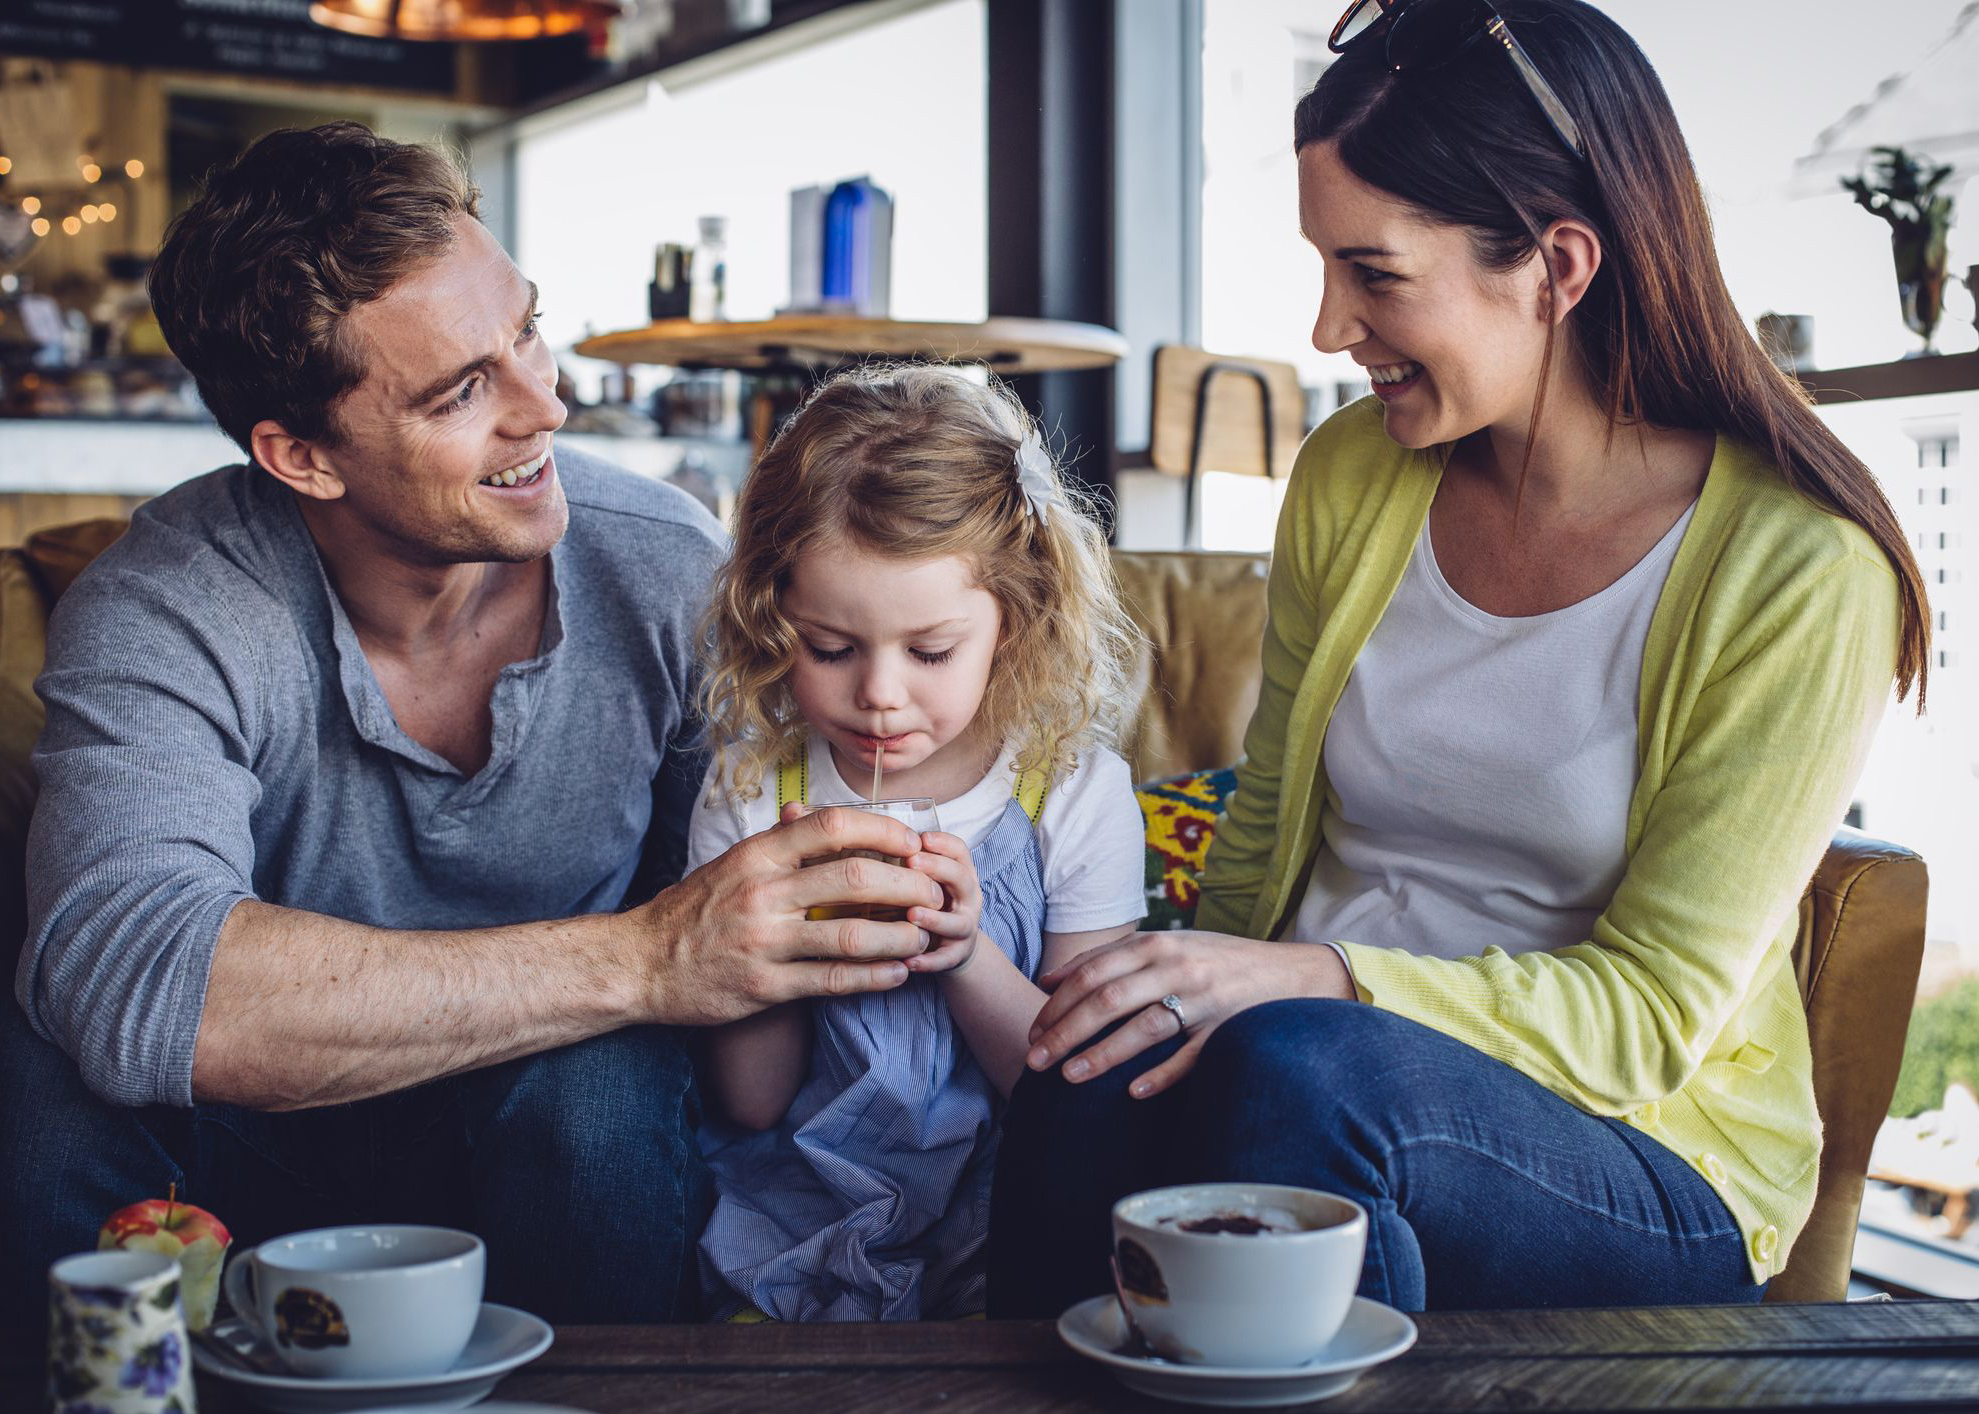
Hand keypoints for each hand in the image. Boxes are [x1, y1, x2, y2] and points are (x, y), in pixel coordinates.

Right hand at [628, 803, 945, 1025]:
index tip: (911, 842)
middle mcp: (762, 893)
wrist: (640, 963)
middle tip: (933, 892)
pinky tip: (897, 973)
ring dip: (899, 937)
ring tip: (923, 937)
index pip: (832, 827)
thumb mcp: (732, 863)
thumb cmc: (694, 909)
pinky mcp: (764, 987)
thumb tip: (827, 817)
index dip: (883, 831)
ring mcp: (764, 942)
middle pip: (855, 879)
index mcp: (757, 855)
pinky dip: (873, 977)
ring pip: (851, 936)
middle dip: (907, 885)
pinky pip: (831, 981)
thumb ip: (780, 842)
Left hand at [903, 830, 983, 975]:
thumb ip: (913, 864)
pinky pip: (945, 959)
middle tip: (912, 861)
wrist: (954, 947)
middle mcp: (968, 898)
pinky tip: (908, 961)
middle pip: (962, 878)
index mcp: (961, 875)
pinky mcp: (956, 955)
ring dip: (934, 918)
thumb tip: (876, 838)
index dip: (944, 843)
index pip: (960, 852)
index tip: (922, 837)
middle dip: (938, 868)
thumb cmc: (934, 905)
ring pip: (956, 922)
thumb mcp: (929, 880)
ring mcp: (965, 927)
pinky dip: (927, 961)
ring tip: (912, 914)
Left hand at [1023, 930, 1353, 1097]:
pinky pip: (1189, 1057)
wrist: (1290, 973)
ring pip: (1143, 1029)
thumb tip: (1050, 980)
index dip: (1057, 1003)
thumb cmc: (1215, 961)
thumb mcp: (1165, 945)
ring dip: (1101, 1054)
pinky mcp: (1226, 1030)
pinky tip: (1133, 1092)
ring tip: (1068, 1077)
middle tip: (1035, 1059)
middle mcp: (1177, 968)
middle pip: (1107, 999)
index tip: (1033, 1031)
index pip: (1092, 973)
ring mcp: (1204, 1000)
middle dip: (1064, 1031)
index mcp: (1157, 944)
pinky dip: (1160, 1074)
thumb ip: (1110, 957)